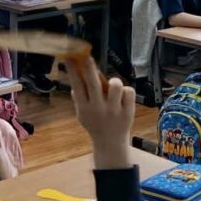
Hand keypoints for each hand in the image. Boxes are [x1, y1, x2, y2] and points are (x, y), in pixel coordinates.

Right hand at [64, 55, 134, 170]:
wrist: (110, 143)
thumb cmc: (95, 124)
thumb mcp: (82, 114)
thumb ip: (78, 98)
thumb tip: (75, 79)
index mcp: (84, 107)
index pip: (77, 85)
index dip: (73, 70)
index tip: (71, 57)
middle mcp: (98, 108)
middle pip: (94, 84)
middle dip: (89, 68)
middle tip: (87, 56)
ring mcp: (113, 111)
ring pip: (115, 85)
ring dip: (114, 81)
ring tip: (113, 87)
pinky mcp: (127, 112)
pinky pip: (129, 92)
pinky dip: (126, 91)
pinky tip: (122, 97)